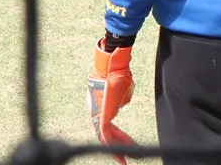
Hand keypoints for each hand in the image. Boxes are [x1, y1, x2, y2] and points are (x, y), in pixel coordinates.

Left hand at [88, 39, 134, 159]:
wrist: (114, 66)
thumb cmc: (119, 74)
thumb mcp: (123, 91)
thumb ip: (121, 100)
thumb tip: (123, 102)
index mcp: (101, 106)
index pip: (108, 126)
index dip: (116, 137)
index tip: (125, 144)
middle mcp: (96, 112)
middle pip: (105, 135)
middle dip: (116, 149)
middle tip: (123, 160)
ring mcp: (97, 114)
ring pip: (106, 138)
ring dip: (117, 149)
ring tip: (125, 160)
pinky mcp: (101, 116)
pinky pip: (107, 136)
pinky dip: (115, 145)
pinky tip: (123, 153)